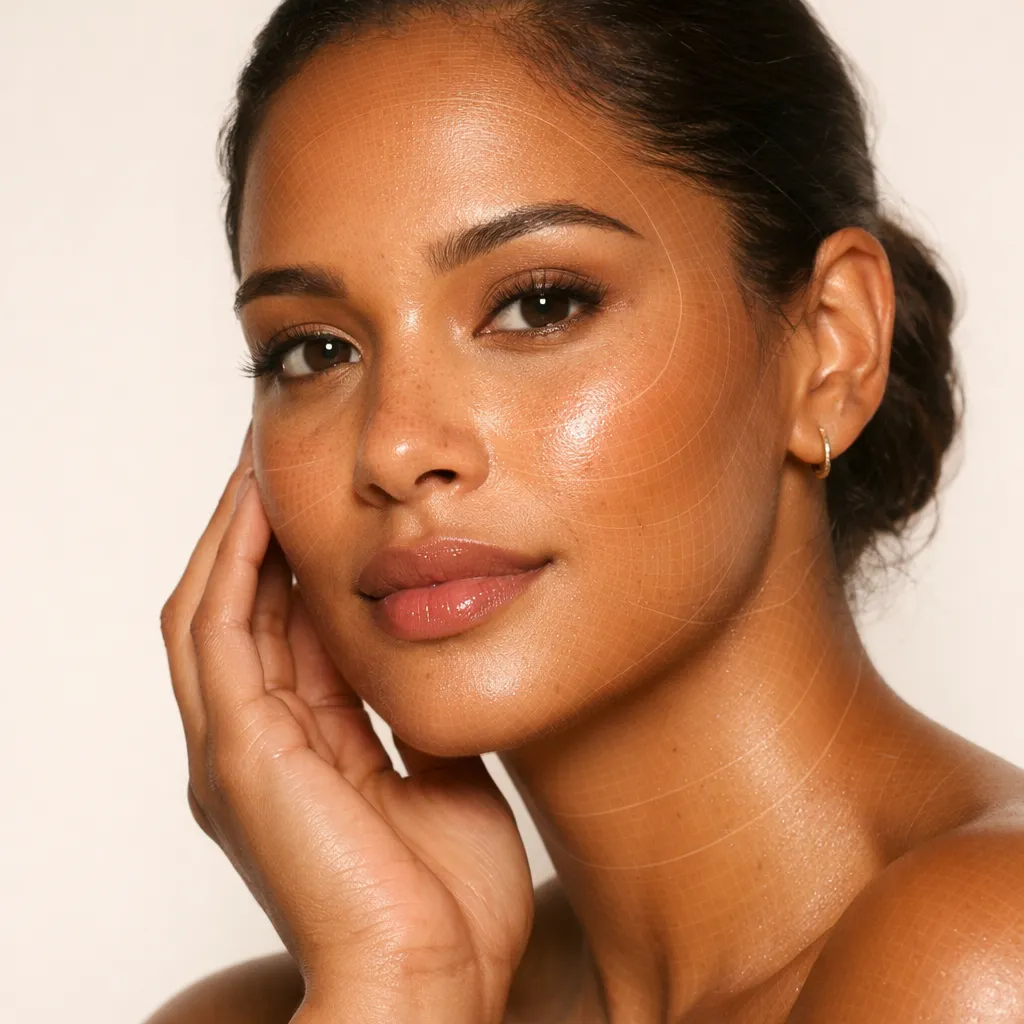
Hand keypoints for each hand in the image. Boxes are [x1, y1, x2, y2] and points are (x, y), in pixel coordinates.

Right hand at [160, 427, 534, 1022]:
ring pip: (211, 608)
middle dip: (254, 530)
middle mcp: (253, 745)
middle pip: (235, 608)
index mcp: (297, 753)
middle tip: (278, 457)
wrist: (435, 985)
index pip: (281, 630)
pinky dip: (233, 564)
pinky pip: (219, 632)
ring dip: (233, 532)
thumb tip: (429, 649)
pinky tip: (260, 507)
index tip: (324, 497)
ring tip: (261, 462)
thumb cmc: (447, 902)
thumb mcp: (438, 775)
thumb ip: (413, 714)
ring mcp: (236, 750)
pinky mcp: (240, 753)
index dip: (294, 559)